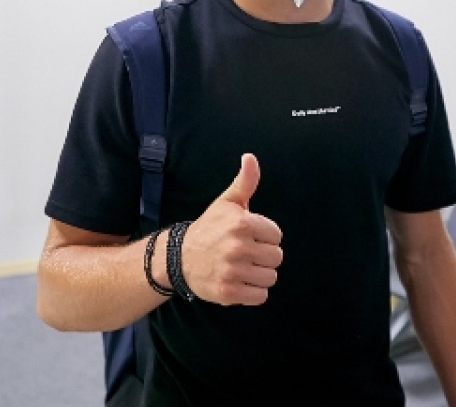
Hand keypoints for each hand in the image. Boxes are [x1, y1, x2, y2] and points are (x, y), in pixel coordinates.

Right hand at [180, 154, 282, 305]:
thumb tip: (250, 158)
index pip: (277, 236)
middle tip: (245, 253)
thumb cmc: (209, 229)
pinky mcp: (229, 292)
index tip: (249, 236)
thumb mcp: (227, 203)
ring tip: (243, 267)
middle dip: (264, 256)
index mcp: (242, 223)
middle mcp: (238, 247)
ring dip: (260, 274)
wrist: (178, 258)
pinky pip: (260, 296)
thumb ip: (245, 182)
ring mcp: (233, 271)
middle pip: (277, 257)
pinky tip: (240, 281)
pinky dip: (253, 292)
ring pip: (271, 277)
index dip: (265, 237)